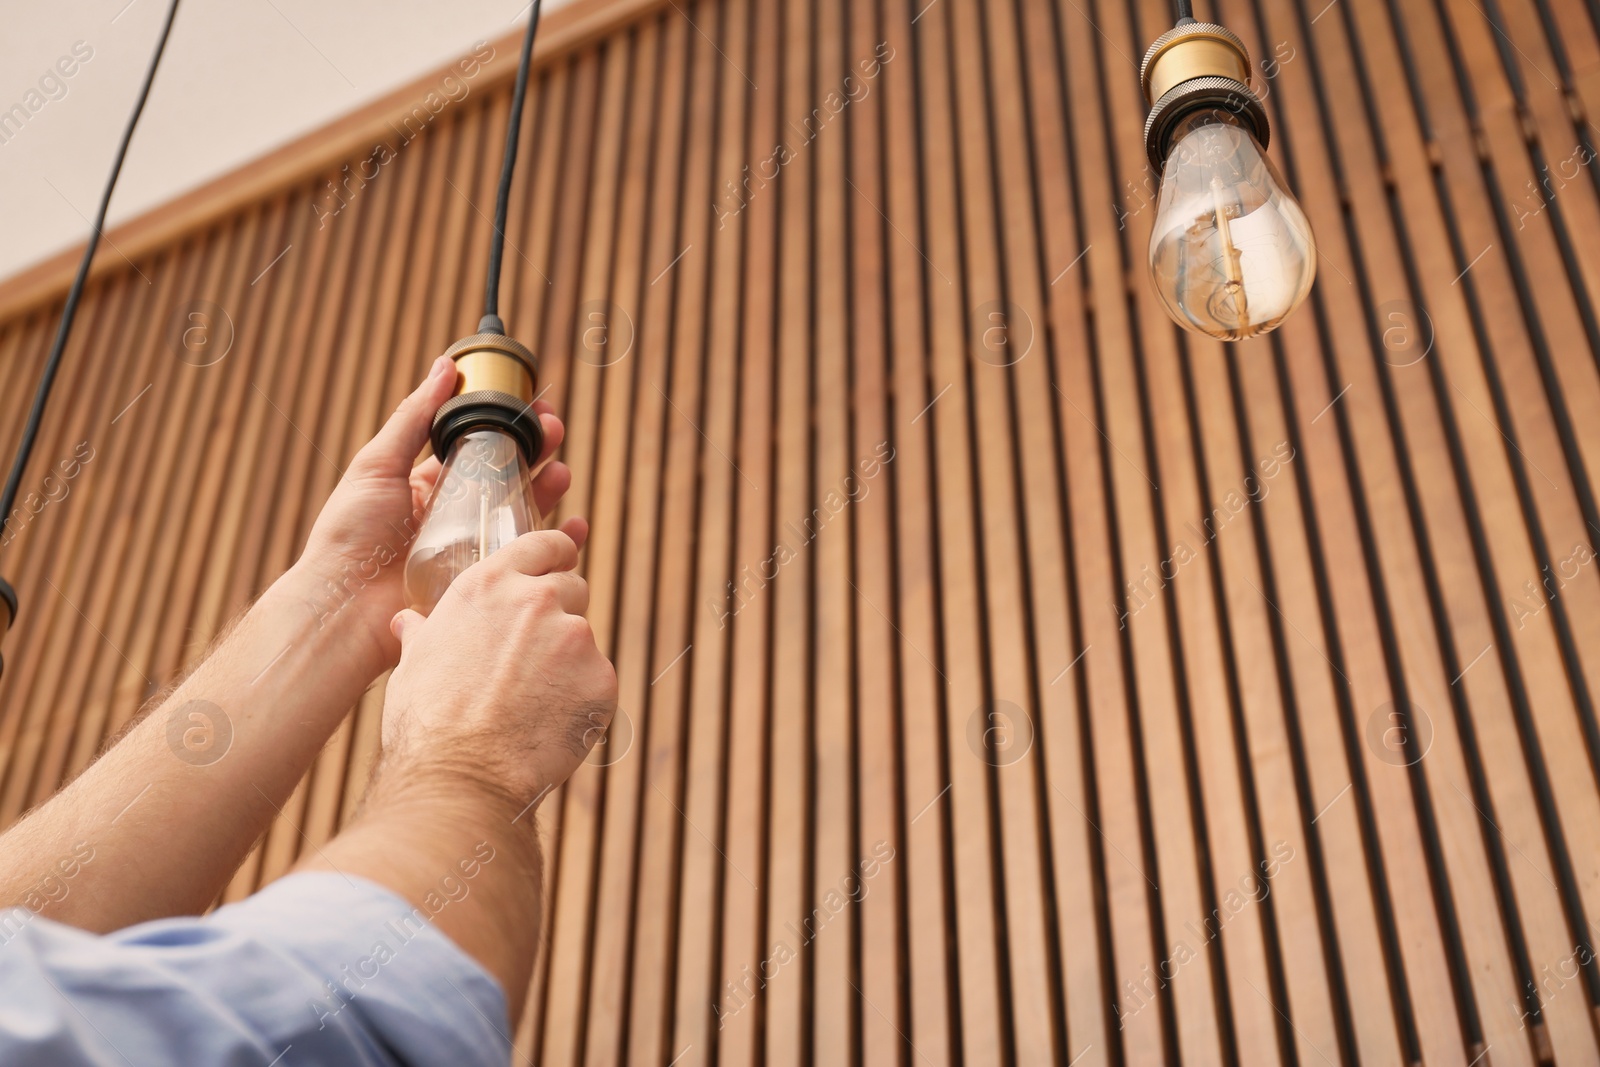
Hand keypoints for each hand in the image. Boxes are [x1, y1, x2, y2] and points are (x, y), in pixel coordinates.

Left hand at [296, 356, 585, 666]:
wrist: (346, 607)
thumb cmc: (351, 534)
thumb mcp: (378, 464)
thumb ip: (413, 417)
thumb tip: (445, 367)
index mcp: (428, 486)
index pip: (478, 448)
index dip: (506, 427)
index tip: (530, 409)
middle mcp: (454, 515)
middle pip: (508, 477)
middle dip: (535, 452)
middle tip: (554, 433)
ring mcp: (472, 548)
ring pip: (523, 514)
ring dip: (548, 490)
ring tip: (561, 474)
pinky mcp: (485, 581)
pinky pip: (527, 558)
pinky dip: (557, 543)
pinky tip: (573, 528)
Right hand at [379, 530, 618, 810]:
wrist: (461, 777)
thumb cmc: (426, 723)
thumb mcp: (412, 664)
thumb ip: (423, 633)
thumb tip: (407, 622)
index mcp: (489, 586)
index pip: (544, 544)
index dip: (557, 552)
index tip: (563, 560)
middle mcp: (537, 600)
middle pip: (571, 589)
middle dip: (559, 615)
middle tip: (532, 658)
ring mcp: (575, 637)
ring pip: (583, 640)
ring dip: (568, 662)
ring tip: (531, 704)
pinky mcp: (601, 677)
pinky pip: (598, 681)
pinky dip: (582, 699)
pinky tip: (550, 725)